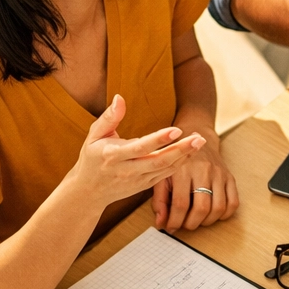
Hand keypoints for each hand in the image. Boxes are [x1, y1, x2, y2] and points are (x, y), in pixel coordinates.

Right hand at [67, 95, 205, 211]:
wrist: (89, 191)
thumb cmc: (92, 158)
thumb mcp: (94, 136)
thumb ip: (109, 118)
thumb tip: (120, 97)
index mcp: (113, 155)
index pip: (140, 147)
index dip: (158, 139)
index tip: (176, 130)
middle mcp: (127, 170)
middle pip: (158, 161)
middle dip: (180, 150)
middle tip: (198, 137)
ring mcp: (137, 180)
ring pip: (165, 169)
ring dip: (185, 156)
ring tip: (200, 141)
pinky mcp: (145, 185)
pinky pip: (166, 175)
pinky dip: (180, 164)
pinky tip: (192, 152)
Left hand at [152, 135, 239, 232]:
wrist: (195, 137)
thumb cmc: (176, 161)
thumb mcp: (161, 176)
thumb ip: (159, 201)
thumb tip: (161, 223)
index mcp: (183, 170)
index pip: (180, 203)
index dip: (175, 221)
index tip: (170, 228)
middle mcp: (203, 171)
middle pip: (202, 207)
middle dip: (191, 224)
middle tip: (184, 225)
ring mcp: (219, 174)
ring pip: (219, 207)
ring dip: (207, 221)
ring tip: (198, 221)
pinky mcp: (229, 177)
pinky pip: (233, 202)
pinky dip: (224, 214)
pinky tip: (213, 215)